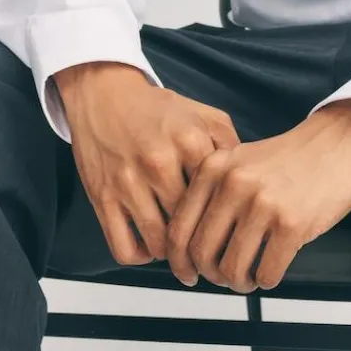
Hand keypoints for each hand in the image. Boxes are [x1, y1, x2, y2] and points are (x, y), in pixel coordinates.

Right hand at [54, 61, 239, 265]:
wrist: (103, 94)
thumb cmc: (156, 111)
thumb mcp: (202, 115)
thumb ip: (230, 147)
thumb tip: (248, 189)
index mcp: (189, 141)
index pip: (218, 200)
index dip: (227, 222)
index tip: (228, 232)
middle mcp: (159, 162)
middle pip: (191, 226)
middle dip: (200, 243)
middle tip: (204, 248)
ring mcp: (127, 183)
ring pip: (159, 245)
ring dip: (171, 253)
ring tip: (178, 247)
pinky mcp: (102, 199)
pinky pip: (125, 249)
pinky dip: (140, 256)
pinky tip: (148, 245)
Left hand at [165, 99, 350, 291]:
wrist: (339, 142)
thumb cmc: (288, 161)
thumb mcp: (238, 164)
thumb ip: (210, 196)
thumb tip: (186, 250)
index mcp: (213, 170)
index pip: (178, 231)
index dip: (179, 263)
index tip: (188, 275)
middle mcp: (233, 185)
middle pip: (202, 255)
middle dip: (212, 276)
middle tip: (225, 277)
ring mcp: (263, 204)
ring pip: (232, 269)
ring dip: (239, 283)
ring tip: (248, 278)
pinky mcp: (292, 223)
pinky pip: (266, 273)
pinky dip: (265, 280)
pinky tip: (269, 272)